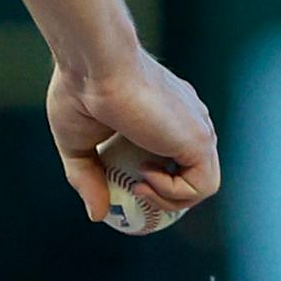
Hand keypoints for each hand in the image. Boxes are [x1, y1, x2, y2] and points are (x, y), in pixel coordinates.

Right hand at [48, 56, 220, 233]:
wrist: (94, 65)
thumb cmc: (79, 90)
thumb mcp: (77, 145)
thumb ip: (88, 179)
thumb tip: (98, 215)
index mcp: (163, 116)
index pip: (172, 158)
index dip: (152, 183)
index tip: (123, 188)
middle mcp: (186, 122)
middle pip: (188, 174)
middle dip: (160, 196)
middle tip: (129, 194)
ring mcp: (197, 130)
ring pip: (200, 185)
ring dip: (166, 199)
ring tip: (136, 184)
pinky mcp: (200, 140)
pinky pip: (203, 187)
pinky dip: (172, 194)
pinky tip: (145, 176)